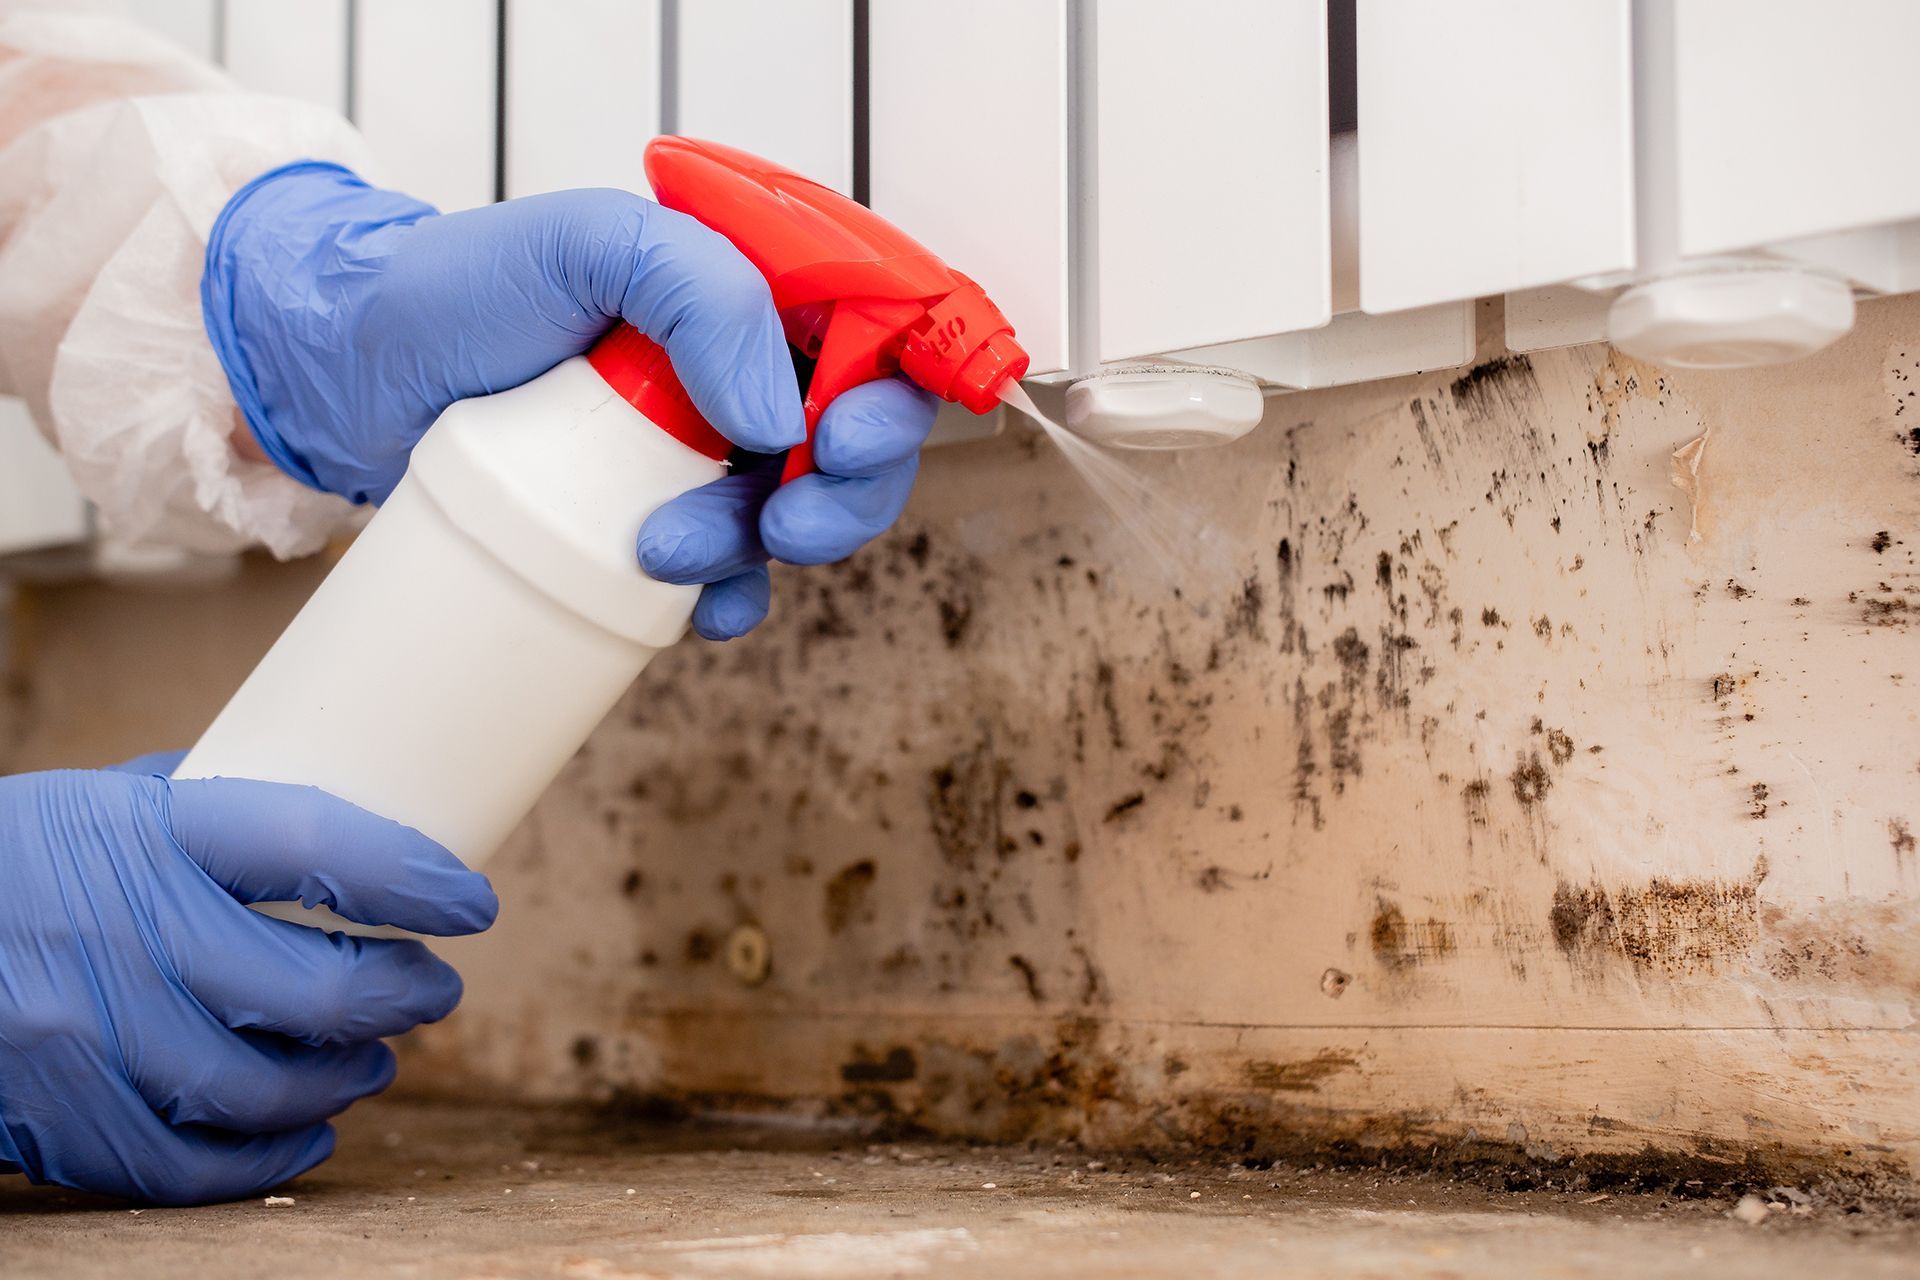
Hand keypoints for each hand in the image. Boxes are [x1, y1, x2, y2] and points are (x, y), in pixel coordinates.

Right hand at [0, 755, 496, 1204]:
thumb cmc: (12, 859)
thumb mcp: (103, 802)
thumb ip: (210, 812)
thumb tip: (333, 822)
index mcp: (145, 835)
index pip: (314, 847)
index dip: (410, 879)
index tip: (469, 901)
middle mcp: (123, 936)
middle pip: (313, 990)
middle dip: (401, 996)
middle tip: (432, 991)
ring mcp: (87, 1037)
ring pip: (267, 1088)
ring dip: (347, 1078)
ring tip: (375, 1059)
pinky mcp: (59, 1116)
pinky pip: (190, 1164)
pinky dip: (267, 1157)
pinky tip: (309, 1131)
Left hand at [202, 163, 936, 639]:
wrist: (353, 372)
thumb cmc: (460, 286)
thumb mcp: (591, 242)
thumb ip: (705, 295)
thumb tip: (780, 418)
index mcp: (752, 287)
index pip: (877, 339)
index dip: (890, 400)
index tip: (840, 440)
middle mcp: (743, 367)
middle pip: (857, 444)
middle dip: (837, 496)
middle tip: (780, 520)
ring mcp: (703, 449)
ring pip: (796, 517)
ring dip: (760, 551)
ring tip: (664, 551)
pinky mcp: (657, 516)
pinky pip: (733, 577)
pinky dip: (730, 602)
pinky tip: (695, 613)